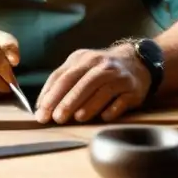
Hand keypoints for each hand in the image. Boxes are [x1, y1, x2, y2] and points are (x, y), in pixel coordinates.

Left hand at [35, 44, 150, 124]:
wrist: (136, 61)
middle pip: (82, 83)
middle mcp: (101, 65)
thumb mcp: (80, 67)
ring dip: (89, 105)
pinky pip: (122, 100)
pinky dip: (112, 109)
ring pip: (102, 91)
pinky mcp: (132, 88)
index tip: (42, 112)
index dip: (51, 95)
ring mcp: (118, 76)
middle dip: (68, 101)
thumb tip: (41, 105)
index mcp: (83, 59)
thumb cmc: (100, 70)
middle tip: (56, 118)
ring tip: (77, 118)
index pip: (64, 76)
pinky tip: (104, 117)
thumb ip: (61, 82)